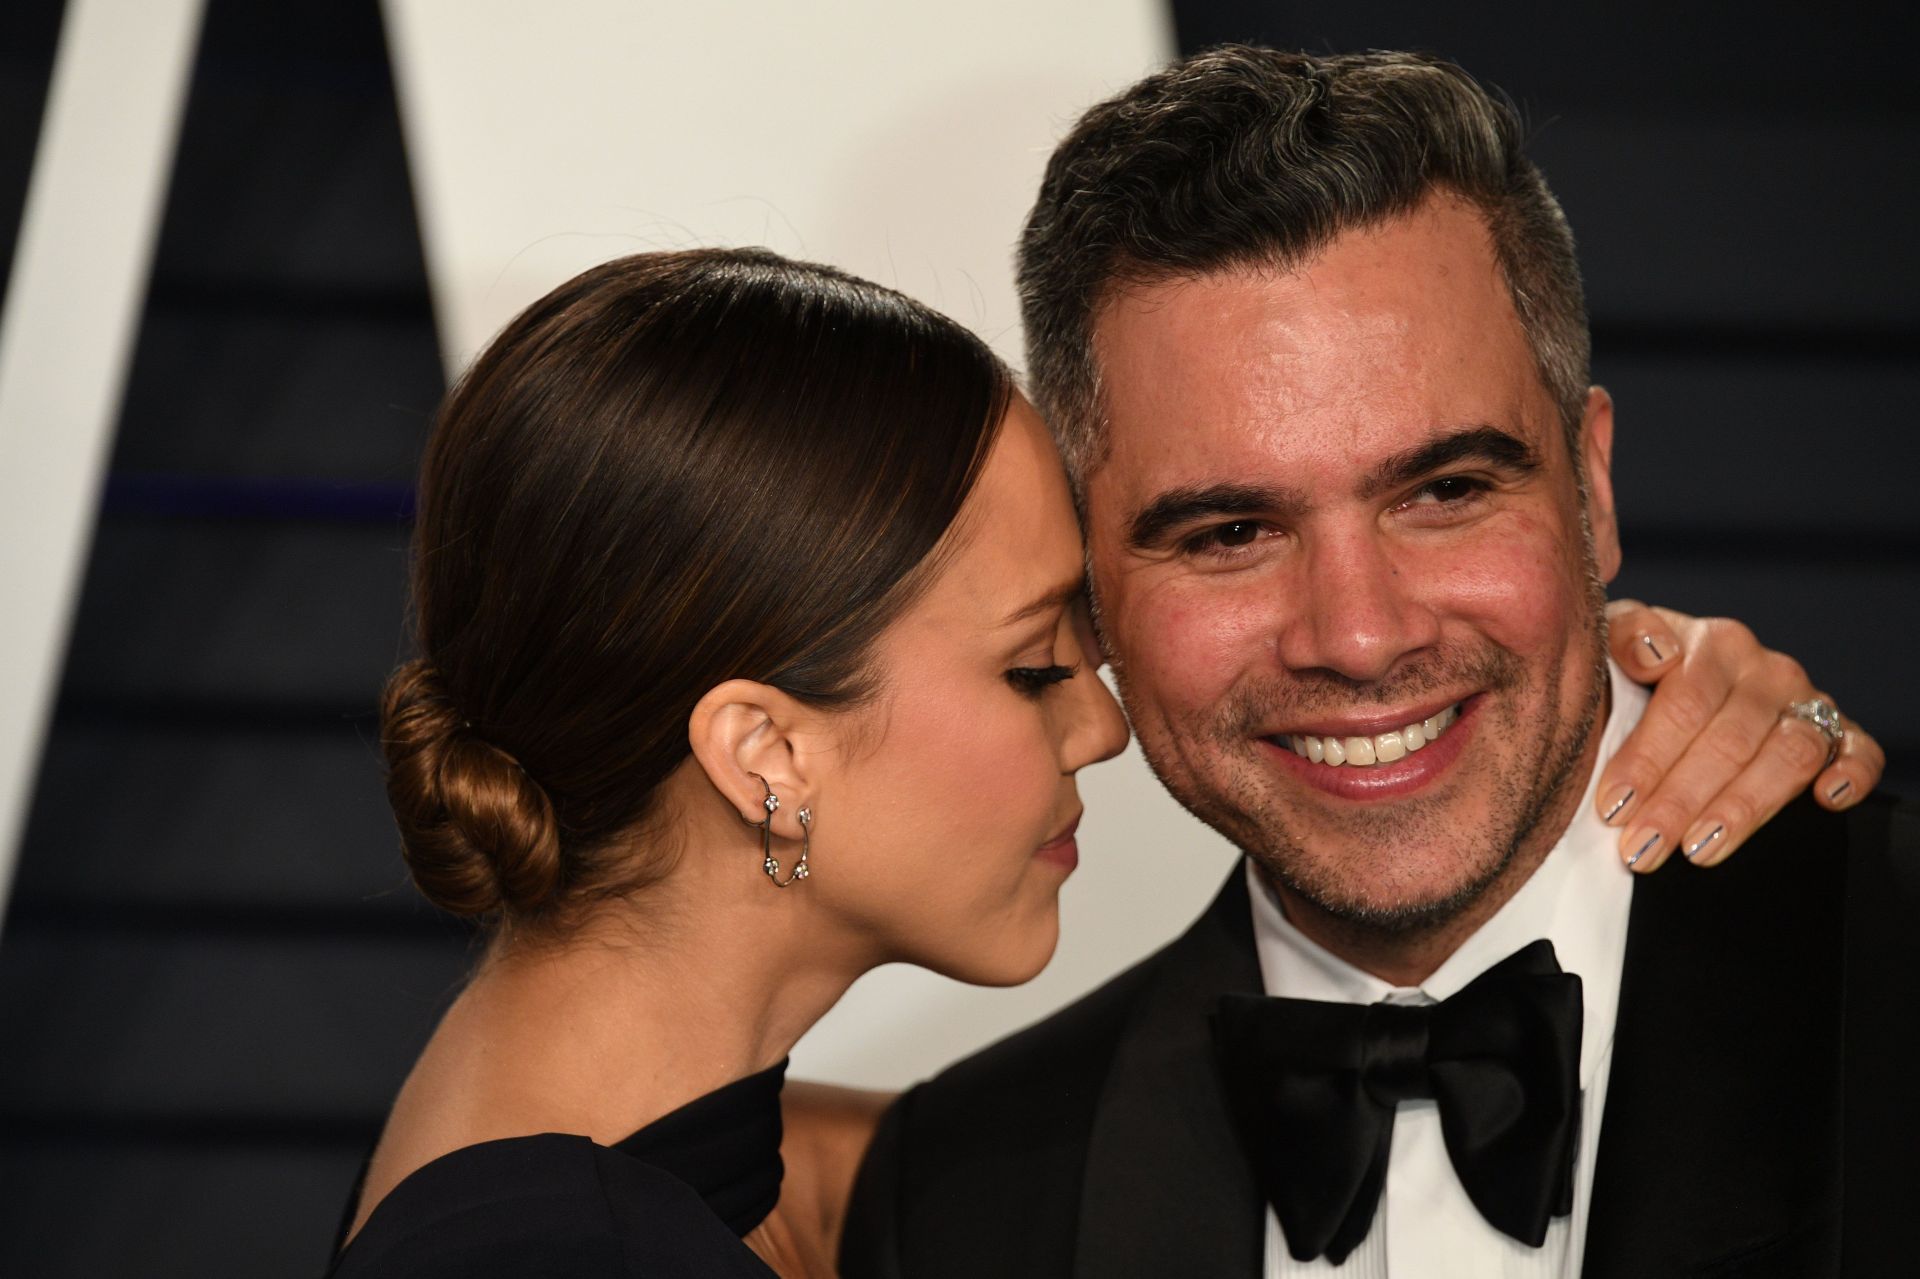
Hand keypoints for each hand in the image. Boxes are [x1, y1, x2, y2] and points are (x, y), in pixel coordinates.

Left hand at [1599, 600, 1883, 871]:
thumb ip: (1622, 637)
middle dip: (1679, 802)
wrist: (1674, 668)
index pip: (1685, 704)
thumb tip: (1654, 654)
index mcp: (1713, 644)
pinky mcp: (1840, 730)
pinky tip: (1825, 800)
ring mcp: (1805, 701)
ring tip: (1697, 849)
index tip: (1614, 804)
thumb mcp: (1613, 643)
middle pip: (1729, 741)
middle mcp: (1764, 670)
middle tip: (1641, 847)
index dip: (1647, 758)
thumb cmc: (1635, 667)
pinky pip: (1860, 751)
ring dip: (1742, 808)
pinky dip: (1851, 773)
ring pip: (1789, 756)